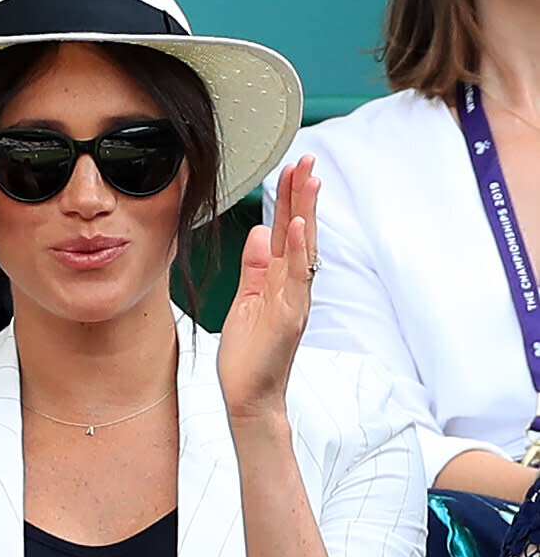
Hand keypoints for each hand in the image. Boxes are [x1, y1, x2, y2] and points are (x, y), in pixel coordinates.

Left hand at [217, 156, 318, 423]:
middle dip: (303, 196)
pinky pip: (296, 279)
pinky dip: (296, 251)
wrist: (249, 397)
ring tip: (308, 179)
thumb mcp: (247, 301)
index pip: (289, 233)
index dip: (290, 200)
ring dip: (305, 212)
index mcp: (282, 281)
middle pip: (301, 233)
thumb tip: (260, 233)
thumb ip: (255, 268)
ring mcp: (295, 301)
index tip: (292, 169)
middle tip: (307, 160)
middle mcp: (294, 287)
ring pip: (303, 249)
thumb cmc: (249, 355)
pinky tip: (296, 225)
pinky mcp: (289, 318)